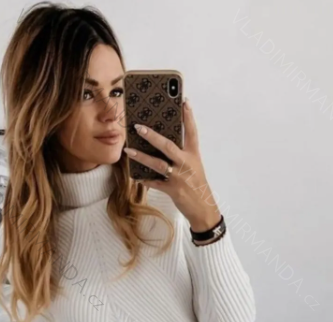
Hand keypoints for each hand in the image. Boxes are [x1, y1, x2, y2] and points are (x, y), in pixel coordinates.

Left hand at [123, 99, 221, 231]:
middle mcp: (186, 163)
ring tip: (128, 150)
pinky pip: (155, 183)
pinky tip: (136, 176)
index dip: (188, 117)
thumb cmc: (197, 186)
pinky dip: (145, 180)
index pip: (192, 132)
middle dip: (152, 136)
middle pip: (168, 146)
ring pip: (157, 164)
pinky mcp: (173, 190)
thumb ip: (182, 155)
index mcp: (193, 155)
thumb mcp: (194, 167)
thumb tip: (163, 144)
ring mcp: (179, 177)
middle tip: (138, 127)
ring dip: (141, 156)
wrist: (204, 209)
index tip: (184, 102)